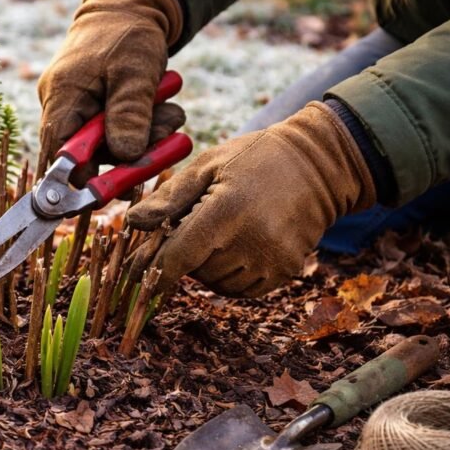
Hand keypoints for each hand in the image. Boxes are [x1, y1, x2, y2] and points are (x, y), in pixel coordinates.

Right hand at [38, 0, 183, 181]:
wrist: (130, 4)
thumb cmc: (128, 32)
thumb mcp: (135, 70)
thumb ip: (129, 113)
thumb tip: (125, 155)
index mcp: (61, 97)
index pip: (60, 155)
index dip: (85, 178)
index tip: (122, 186)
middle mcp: (62, 107)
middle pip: (90, 155)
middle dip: (132, 152)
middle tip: (170, 138)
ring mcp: (78, 109)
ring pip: (110, 145)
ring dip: (146, 136)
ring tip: (174, 115)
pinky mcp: (96, 109)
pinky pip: (118, 131)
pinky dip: (144, 126)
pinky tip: (165, 109)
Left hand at [126, 103, 376, 296]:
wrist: (318, 165)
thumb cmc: (253, 159)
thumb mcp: (206, 166)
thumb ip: (168, 198)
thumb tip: (132, 223)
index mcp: (226, 210)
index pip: (177, 257)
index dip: (151, 271)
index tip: (134, 277)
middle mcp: (252, 240)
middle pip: (195, 272)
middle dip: (183, 257)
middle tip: (192, 229)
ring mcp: (272, 259)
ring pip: (216, 284)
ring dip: (206, 267)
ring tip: (219, 234)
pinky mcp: (286, 271)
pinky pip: (242, 290)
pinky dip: (230, 275)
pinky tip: (237, 246)